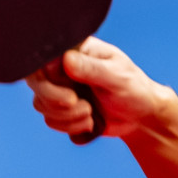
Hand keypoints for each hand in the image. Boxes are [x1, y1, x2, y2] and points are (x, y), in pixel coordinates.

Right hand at [26, 36, 170, 140]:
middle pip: (36, 82)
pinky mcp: (62, 108)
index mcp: (76, 50)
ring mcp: (60, 87)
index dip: (48, 81)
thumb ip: (92, 69)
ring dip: (67, 117)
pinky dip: (69, 126)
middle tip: (82, 106)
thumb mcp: (117, 76)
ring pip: (41, 104)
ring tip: (91, 114)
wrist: (141, 117)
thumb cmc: (135, 89)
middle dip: (56, 101)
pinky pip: (50, 119)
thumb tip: (66, 59)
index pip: (43, 58)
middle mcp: (63, 67)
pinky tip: (90, 122)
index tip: (71, 96)